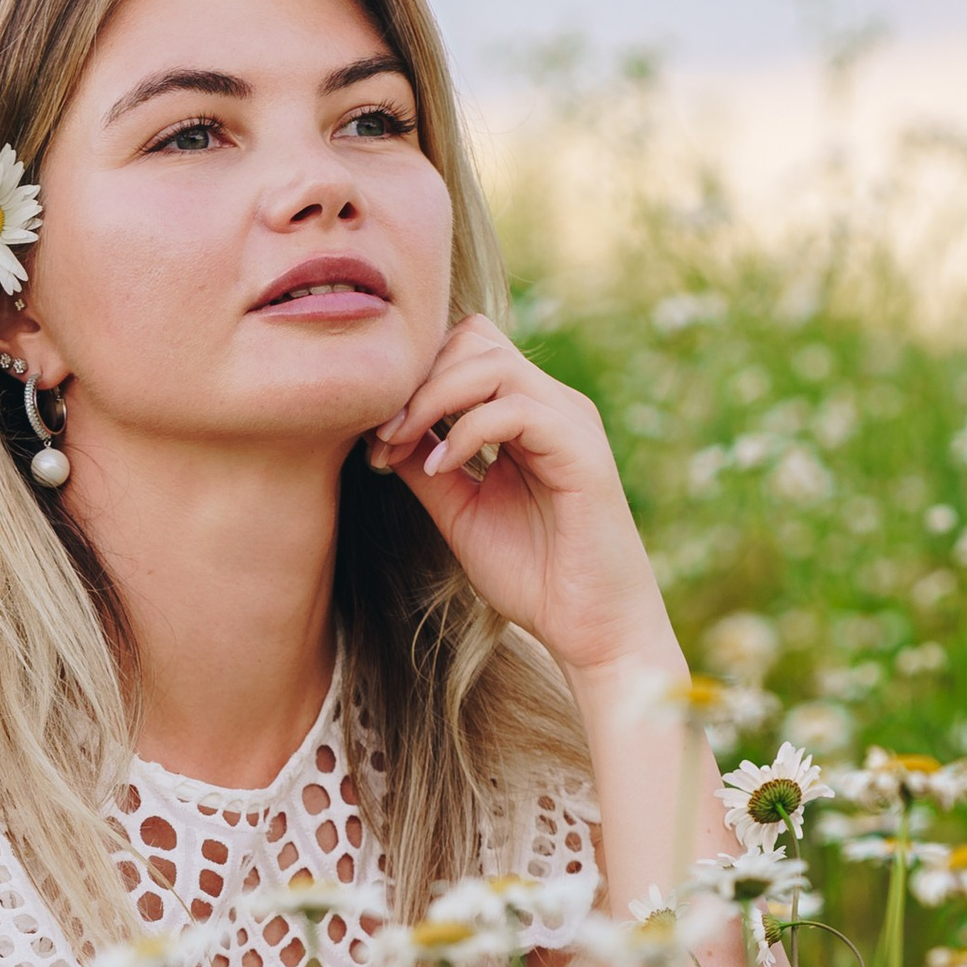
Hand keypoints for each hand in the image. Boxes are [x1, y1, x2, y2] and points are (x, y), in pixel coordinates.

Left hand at [369, 316, 679, 704]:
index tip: (376, 437)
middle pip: (474, 340)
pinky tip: (440, 471)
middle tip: (382, 438)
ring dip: (431, 400)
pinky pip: (513, 408)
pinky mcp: (580, 449)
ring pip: (491, 363)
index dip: (414, 380)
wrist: (591, 627)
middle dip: (416, 382)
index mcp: (525, 414)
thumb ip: (425, 465)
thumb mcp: (459, 511)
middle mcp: (551, 405)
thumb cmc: (533, 575)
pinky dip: (465, 432)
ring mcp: (569, 421)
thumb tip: (380, 430)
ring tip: (399, 449)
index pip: (465, 350)